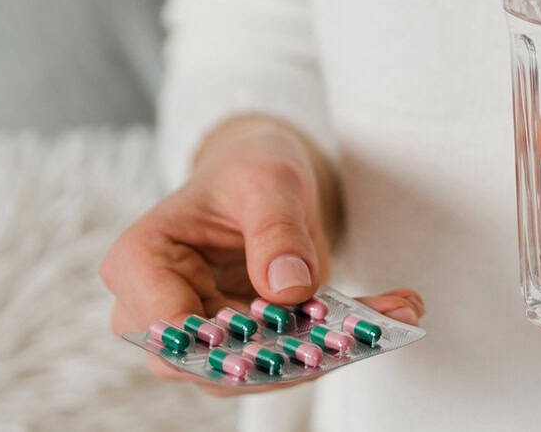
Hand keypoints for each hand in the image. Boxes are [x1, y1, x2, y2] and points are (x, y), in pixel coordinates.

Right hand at [100, 115, 424, 394]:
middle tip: (358, 334)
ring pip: (255, 371)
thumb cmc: (250, 170)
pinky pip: (292, 357)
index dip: (218, 340)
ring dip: (327, 352)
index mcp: (142, 261)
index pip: (166, 324)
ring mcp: (204, 336)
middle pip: (210, 362)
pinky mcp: (249, 347)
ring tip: (396, 312)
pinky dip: (346, 340)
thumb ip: (275, 229)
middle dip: (285, 355)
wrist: (263, 181)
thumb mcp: (267, 180)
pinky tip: (399, 309)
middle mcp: (158, 311)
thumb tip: (288, 289)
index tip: (283, 327)